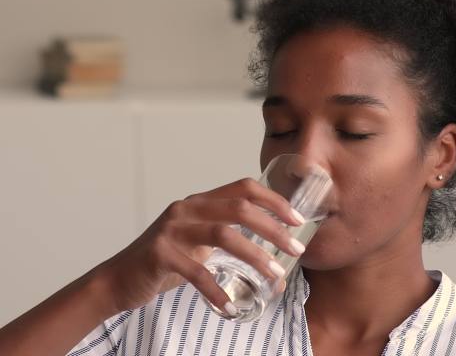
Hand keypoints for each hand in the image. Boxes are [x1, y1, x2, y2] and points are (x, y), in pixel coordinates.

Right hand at [92, 178, 305, 314]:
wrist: (119, 279)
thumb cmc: (166, 262)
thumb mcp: (200, 243)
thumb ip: (230, 241)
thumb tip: (275, 262)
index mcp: (200, 201)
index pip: (243, 187)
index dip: (274, 200)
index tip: (297, 220)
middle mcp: (186, 208)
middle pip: (239, 208)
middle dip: (273, 228)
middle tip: (296, 250)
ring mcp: (171, 229)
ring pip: (224, 235)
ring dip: (254, 256)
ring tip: (274, 276)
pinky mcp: (159, 253)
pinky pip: (197, 272)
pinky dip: (217, 291)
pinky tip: (230, 307)